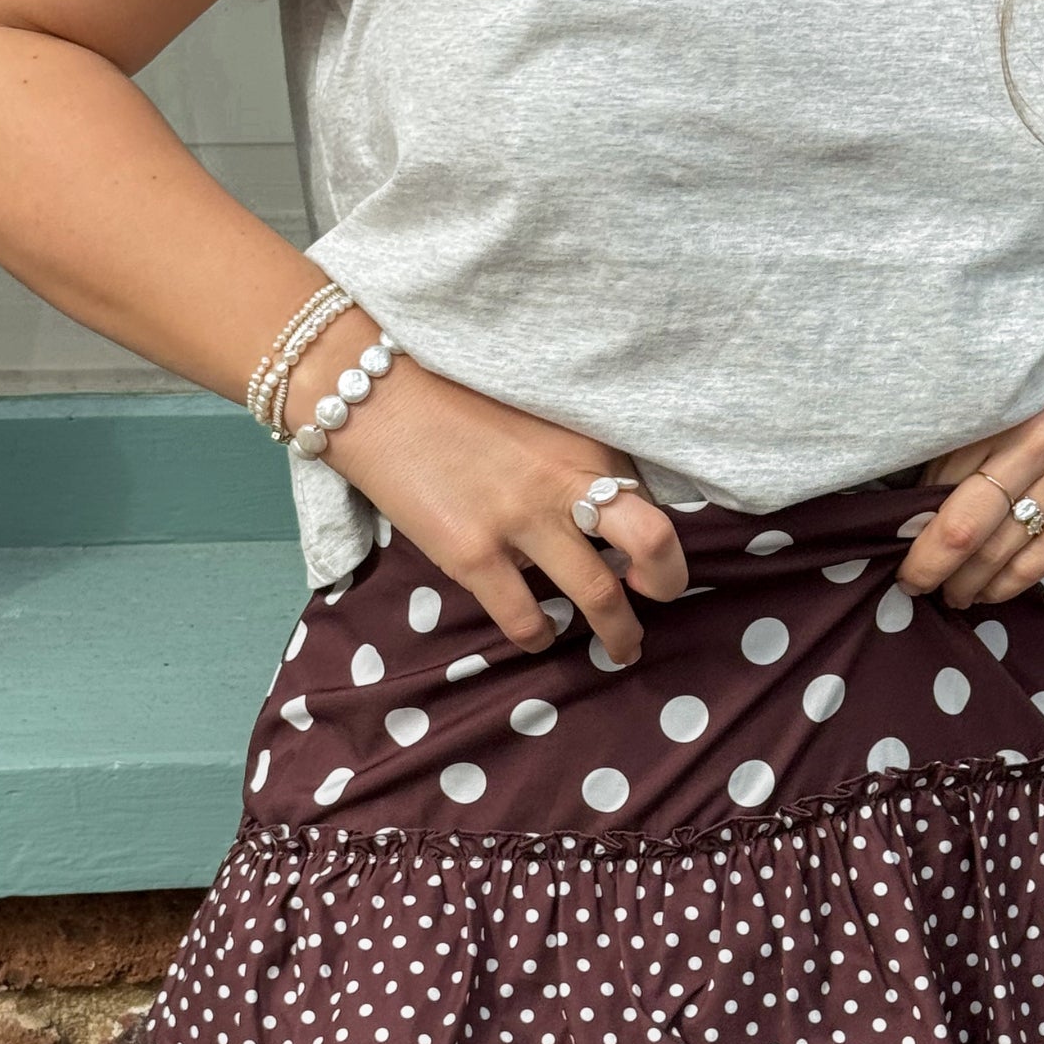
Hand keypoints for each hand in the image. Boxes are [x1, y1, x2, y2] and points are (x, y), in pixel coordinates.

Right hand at [295, 325, 689, 665]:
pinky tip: (536, 635)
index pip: (652, 499)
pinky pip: (524, 618)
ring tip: (618, 647)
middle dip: (668, 584)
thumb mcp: (536, 417)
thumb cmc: (454, 402)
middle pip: (652, 543)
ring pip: (598, 596)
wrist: (375, 395)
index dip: (665, 536)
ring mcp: (519, 521)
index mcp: (584, 446)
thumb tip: (609, 510)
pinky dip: (538, 636)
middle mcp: (563, 483)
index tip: (654, 558)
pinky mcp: (472, 553)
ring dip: (618, 633)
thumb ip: (576, 459)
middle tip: (659, 602)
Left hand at [893, 301, 1043, 608]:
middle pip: (962, 526)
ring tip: (948, 593)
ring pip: (999, 552)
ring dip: (964, 583)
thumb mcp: (1014, 395)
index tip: (893, 538)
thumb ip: (971, 438)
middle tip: (910, 583)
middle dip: (926, 566)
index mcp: (1003, 414)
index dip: (910, 520)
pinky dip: (1005, 584)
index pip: (937, 482)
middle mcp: (1036, 447)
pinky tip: (987, 591)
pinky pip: (1040, 562)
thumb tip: (917, 498)